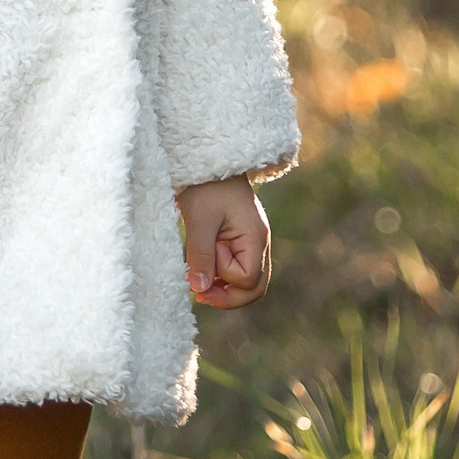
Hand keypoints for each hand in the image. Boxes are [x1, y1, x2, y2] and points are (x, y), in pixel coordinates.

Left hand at [177, 174, 270, 309]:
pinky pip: (239, 271)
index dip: (225, 275)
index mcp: (255, 237)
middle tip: (199, 293)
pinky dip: (223, 278)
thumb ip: (201, 255)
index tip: (209, 251)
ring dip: (225, 289)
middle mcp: (259, 244)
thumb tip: (200, 290)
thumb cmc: (206, 186)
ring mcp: (252, 244)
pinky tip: (204, 270)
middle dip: (228, 297)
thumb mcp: (200, 220)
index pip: (248, 279)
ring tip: (200, 281)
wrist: (208, 161)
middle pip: (256, 289)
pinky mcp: (240, 242)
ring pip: (249, 283)